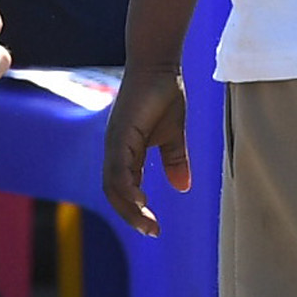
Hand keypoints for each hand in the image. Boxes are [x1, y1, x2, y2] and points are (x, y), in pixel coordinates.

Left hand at [102, 60, 189, 239]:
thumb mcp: (174, 135)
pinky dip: (126, 187)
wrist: (160, 65)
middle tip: (152, 232)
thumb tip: (182, 187)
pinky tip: (140, 200)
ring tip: (147, 223)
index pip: (124, 188)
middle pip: (114, 192)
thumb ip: (174, 160)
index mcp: (126, 151)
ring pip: (113, 184)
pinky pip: (118, 167)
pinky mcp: (120, 133)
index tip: (154, 227)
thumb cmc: (165, 95)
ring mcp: (115, 141)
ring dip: (128, 207)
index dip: (135, 209)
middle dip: (131, 215)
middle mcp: (115, 149)